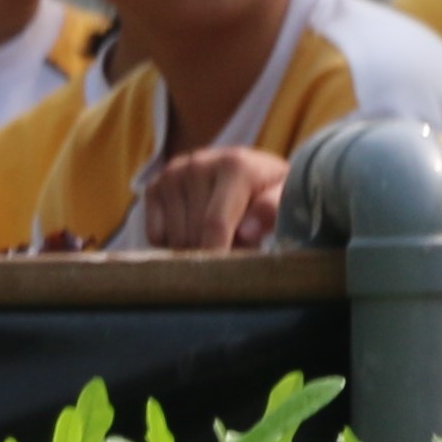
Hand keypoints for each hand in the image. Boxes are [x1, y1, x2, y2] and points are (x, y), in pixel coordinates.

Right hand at [129, 144, 290, 253]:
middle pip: (194, 235)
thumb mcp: (286, 198)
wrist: (250, 170)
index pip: (215, 223)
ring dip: (195, 248)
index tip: (223, 278)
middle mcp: (198, 164)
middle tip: (238, 245)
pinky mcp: (154, 185)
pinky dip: (173, 243)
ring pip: (173, 239)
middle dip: (214, 251)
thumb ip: (274, 210)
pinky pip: (156, 235)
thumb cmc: (271, 191)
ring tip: (221, 236)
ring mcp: (172, 173)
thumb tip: (248, 231)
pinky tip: (195, 229)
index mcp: (234, 165)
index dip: (218, 254)